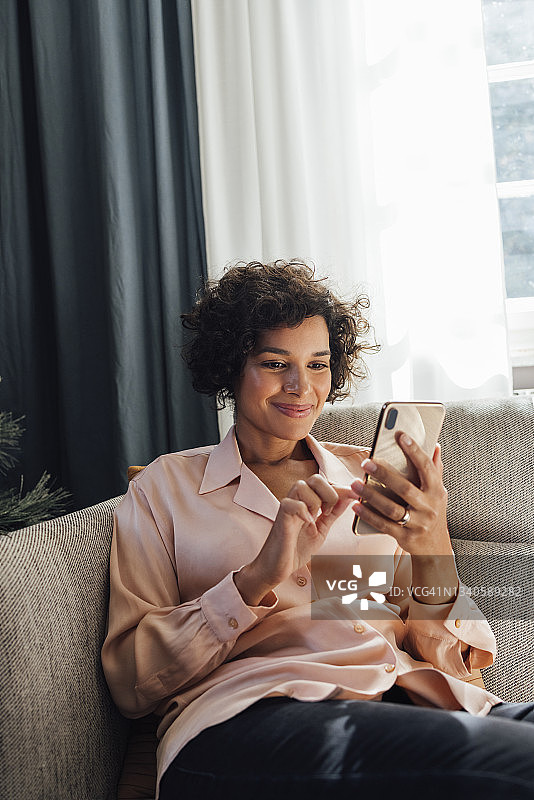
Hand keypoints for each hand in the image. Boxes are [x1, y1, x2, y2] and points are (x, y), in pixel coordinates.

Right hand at [235, 475, 356, 604]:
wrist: (279, 567)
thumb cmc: (296, 548)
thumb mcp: (321, 529)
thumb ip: (333, 513)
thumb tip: (349, 497)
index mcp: (308, 501)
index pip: (326, 483)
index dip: (343, 488)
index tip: (356, 496)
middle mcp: (297, 500)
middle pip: (315, 479)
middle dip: (329, 493)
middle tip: (328, 512)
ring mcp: (288, 508)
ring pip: (301, 485)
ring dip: (315, 501)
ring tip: (315, 519)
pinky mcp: (280, 518)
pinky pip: (290, 503)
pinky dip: (303, 511)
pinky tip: (308, 523)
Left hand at [351, 433, 457, 602]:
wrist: (435, 548)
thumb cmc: (432, 511)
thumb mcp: (438, 491)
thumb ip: (435, 469)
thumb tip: (436, 445)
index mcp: (437, 491)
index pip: (426, 467)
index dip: (415, 451)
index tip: (400, 435)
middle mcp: (429, 507)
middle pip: (405, 489)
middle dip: (384, 474)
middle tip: (366, 462)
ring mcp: (418, 524)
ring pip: (391, 509)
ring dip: (371, 496)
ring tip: (355, 483)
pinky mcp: (405, 537)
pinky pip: (383, 525)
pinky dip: (368, 515)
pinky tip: (356, 505)